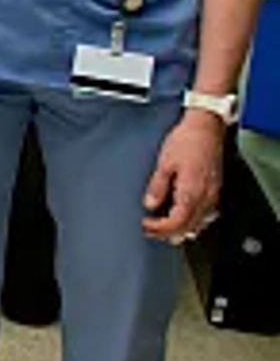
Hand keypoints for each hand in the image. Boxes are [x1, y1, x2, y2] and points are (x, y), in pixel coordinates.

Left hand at [142, 111, 226, 243]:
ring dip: (181, 229)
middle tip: (150, 230)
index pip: (177, 222)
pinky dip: (193, 222)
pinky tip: (183, 218)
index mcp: (191, 191)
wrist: (205, 128)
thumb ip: (157, 186)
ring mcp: (212, 195)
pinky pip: (206, 215)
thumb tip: (149, 204)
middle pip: (188, 227)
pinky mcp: (215, 190)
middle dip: (168, 233)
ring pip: (199, 224)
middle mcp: (205, 197)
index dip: (160, 229)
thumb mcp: (164, 162)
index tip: (145, 226)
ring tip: (162, 228)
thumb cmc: (186, 141)